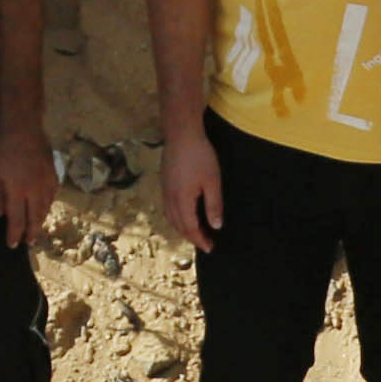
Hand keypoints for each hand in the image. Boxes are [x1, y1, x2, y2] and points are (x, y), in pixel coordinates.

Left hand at [0, 114, 56, 252]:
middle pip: (35, 218)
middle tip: (28, 243)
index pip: (17, 220)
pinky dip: (48, 205)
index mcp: (16, 191)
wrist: (22, 124)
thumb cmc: (1, 146)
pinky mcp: (53, 173)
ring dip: (41, 221)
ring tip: (36, 228)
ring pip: (46, 208)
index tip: (12, 244)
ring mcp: (46, 182)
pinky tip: (45, 207)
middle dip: (31, 233)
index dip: (14, 235)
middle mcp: (34, 191)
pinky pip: (53, 195)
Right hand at [160, 126, 222, 246]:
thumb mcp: (212, 181)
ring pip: (171, 217)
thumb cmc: (199, 155)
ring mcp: (165, 190)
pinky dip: (176, 217)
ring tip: (194, 232)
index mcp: (182, 200)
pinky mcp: (164, 182)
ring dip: (182, 228)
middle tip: (205, 243)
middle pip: (179, 226)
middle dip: (191, 237)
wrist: (181, 133)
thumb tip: (216, 226)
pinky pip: (168, 207)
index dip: (200, 240)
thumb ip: (213, 205)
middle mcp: (170, 198)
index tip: (210, 248)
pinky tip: (183, 213)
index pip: (190, 228)